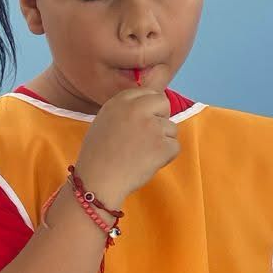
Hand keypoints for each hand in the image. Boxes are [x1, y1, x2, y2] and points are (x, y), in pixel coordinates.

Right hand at [75, 86, 178, 207]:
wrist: (97, 181)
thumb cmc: (97, 156)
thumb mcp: (103, 121)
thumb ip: (124, 111)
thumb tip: (147, 107)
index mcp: (119, 102)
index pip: (146, 91)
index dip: (149, 106)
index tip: (145, 119)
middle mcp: (136, 109)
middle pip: (163, 102)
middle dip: (161, 117)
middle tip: (149, 136)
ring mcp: (151, 127)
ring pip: (171, 127)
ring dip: (162, 140)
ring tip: (142, 154)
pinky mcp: (162, 145)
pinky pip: (174, 146)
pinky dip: (165, 157)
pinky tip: (147, 163)